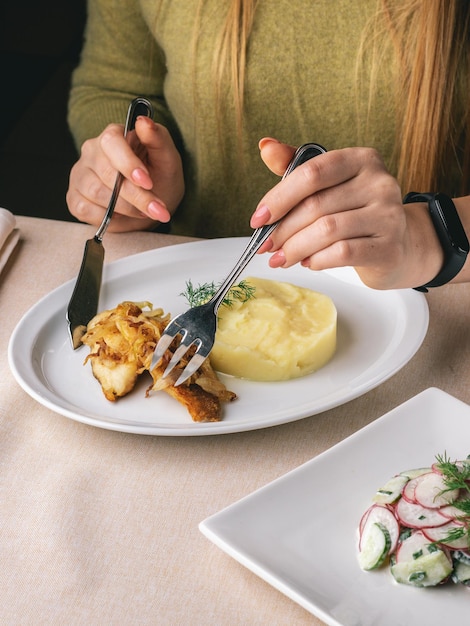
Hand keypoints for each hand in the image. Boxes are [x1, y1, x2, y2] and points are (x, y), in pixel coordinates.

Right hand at [66, 117, 183, 231]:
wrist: (151, 203)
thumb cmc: (159, 177)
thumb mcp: (167, 159)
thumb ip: (158, 139)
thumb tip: (143, 122)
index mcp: (113, 136)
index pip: (112, 142)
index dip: (128, 163)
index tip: (147, 182)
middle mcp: (91, 152)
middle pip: (107, 174)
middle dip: (136, 195)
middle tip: (157, 209)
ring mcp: (80, 175)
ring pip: (97, 193)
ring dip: (126, 209)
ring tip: (145, 212)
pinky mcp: (75, 198)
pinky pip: (85, 210)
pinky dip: (108, 218)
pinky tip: (123, 216)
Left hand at [252, 138, 443, 289]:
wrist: (396, 246)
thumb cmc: (354, 212)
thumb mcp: (327, 185)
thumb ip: (296, 167)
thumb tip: (265, 146)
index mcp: (361, 159)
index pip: (312, 172)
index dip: (279, 197)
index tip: (258, 219)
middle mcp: (380, 182)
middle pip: (316, 205)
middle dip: (282, 229)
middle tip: (265, 246)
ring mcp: (389, 215)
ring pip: (327, 230)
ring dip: (294, 248)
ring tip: (280, 258)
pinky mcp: (389, 247)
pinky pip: (342, 253)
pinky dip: (317, 260)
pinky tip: (307, 262)